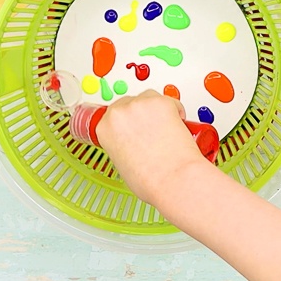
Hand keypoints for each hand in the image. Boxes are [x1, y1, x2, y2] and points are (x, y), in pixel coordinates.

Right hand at [95, 90, 205, 204]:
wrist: (173, 180)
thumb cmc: (151, 181)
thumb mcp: (122, 166)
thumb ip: (121, 147)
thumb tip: (131, 144)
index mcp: (104, 129)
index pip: (112, 116)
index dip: (126, 123)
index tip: (133, 128)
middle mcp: (119, 113)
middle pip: (129, 103)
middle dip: (140, 115)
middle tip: (152, 131)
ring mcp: (140, 105)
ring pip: (148, 99)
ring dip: (156, 111)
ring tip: (165, 131)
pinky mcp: (161, 102)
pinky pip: (169, 101)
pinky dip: (175, 111)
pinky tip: (176, 127)